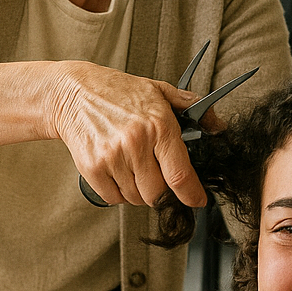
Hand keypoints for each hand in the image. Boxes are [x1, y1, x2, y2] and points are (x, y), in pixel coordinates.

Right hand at [49, 62, 211, 207]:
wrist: (73, 92)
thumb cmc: (117, 91)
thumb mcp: (158, 90)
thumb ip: (190, 107)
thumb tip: (218, 126)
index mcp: (158, 125)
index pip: (180, 174)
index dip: (192, 194)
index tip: (197, 201)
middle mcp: (135, 142)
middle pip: (157, 194)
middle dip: (162, 193)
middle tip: (158, 179)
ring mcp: (111, 156)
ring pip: (136, 198)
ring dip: (139, 192)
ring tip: (134, 169)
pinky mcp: (91, 167)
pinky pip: (113, 198)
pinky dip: (119, 193)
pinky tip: (118, 173)